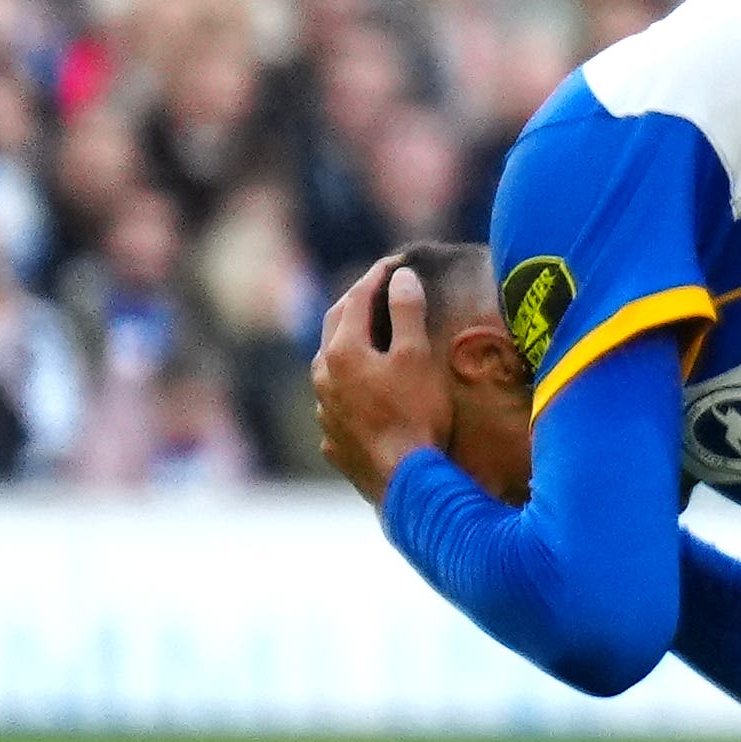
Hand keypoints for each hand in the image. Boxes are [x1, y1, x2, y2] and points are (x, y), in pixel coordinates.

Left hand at [309, 256, 448, 498]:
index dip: (376, 277)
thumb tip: (401, 279)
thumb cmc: (414, 414)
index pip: (356, 300)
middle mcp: (324, 376)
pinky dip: (350, 382)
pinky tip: (366, 390)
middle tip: (377, 290)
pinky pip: (336, 399)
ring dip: (348, 344)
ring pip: (330, 364)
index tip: (395, 262)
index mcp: (343, 351)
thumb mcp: (417, 356)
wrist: (403, 479)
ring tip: (368, 337)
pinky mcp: (332, 437)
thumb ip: (406, 313)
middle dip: (355, 303)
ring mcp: (324, 409)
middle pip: (335, 327)